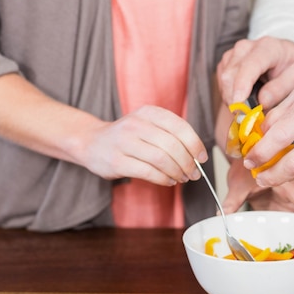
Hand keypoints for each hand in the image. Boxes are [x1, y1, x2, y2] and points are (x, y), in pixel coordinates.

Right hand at [79, 105, 206, 185]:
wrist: (91, 142)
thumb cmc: (128, 137)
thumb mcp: (148, 125)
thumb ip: (171, 135)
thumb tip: (198, 156)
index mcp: (148, 113)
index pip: (180, 127)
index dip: (195, 144)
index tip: (202, 158)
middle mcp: (136, 124)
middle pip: (173, 145)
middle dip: (188, 163)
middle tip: (193, 174)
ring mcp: (124, 142)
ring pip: (162, 159)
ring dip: (177, 172)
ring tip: (182, 178)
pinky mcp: (117, 162)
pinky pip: (148, 172)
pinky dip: (164, 179)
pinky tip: (168, 181)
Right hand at [217, 36, 293, 108]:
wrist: (287, 57)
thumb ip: (280, 90)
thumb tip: (262, 102)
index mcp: (268, 48)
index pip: (250, 65)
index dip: (242, 86)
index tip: (239, 106)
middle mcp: (246, 47)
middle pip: (230, 75)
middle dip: (235, 99)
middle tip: (248, 117)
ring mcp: (233, 54)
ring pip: (223, 80)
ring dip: (232, 99)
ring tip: (250, 107)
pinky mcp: (226, 62)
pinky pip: (221, 83)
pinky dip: (230, 95)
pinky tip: (244, 99)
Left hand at [222, 159, 293, 226]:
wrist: (239, 161)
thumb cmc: (243, 165)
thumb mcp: (238, 182)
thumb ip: (232, 199)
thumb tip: (223, 214)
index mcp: (283, 183)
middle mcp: (286, 192)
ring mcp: (281, 200)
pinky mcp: (274, 205)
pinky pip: (282, 218)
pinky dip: (285, 228)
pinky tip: (289, 240)